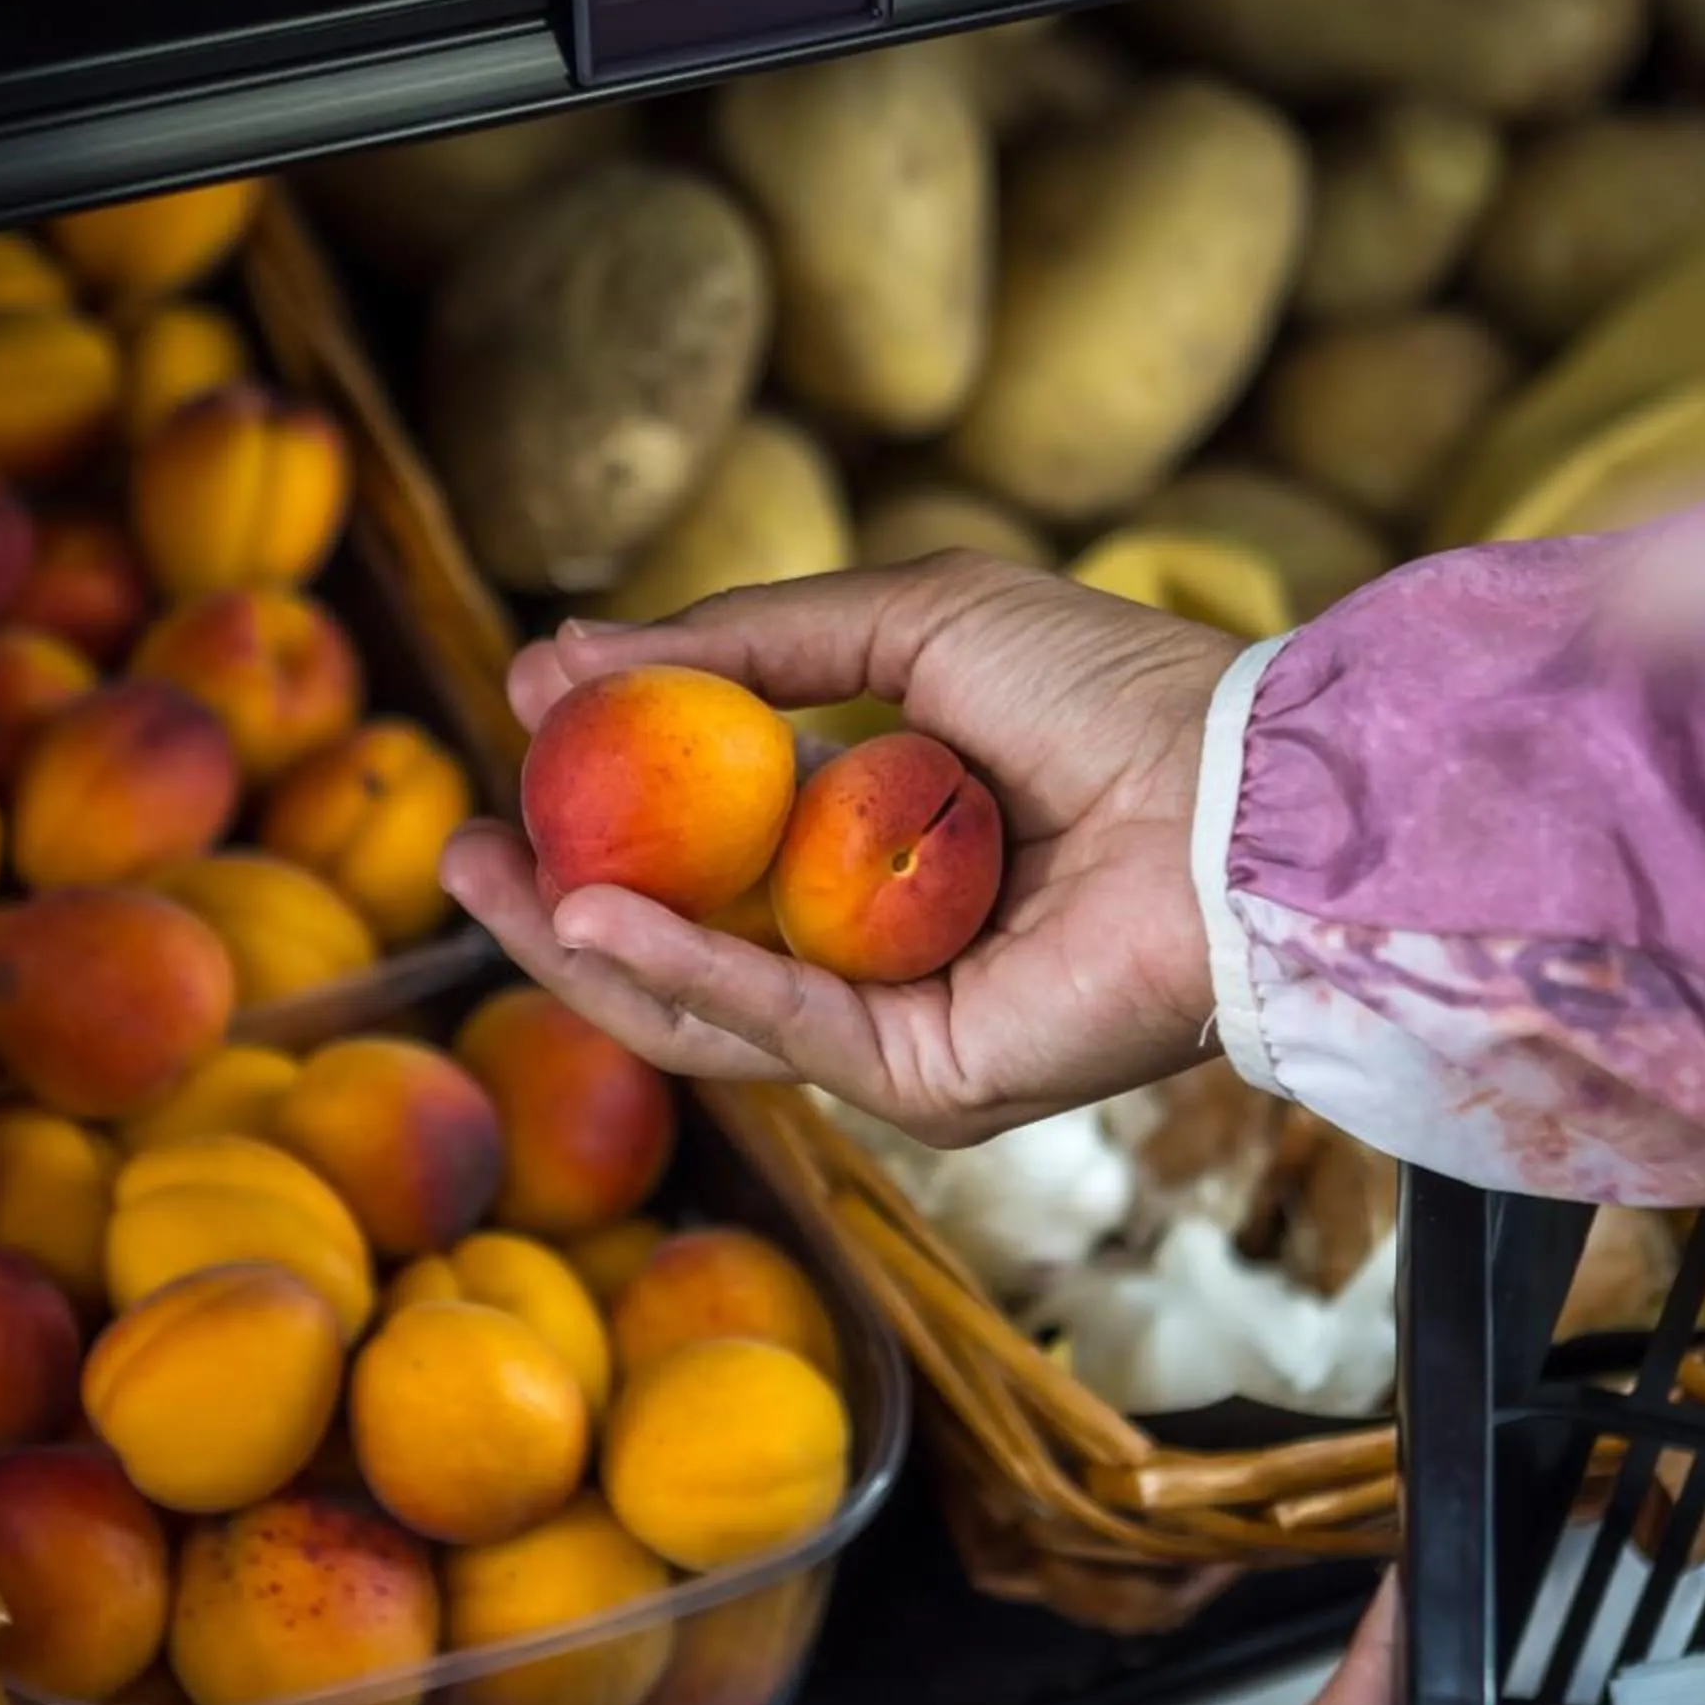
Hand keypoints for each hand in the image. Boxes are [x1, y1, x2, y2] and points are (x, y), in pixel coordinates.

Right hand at [436, 556, 1236, 1146]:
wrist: (1246, 782)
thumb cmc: (1106, 689)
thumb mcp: (902, 624)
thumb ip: (743, 644)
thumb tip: (558, 654)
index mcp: (881, 855)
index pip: (711, 858)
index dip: (603, 813)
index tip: (515, 743)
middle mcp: (884, 956)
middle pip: (683, 951)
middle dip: (557, 908)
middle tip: (459, 850)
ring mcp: (903, 1030)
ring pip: (705, 1012)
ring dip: (583, 949)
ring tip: (489, 874)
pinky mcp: (931, 1080)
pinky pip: (779, 1031)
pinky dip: (680, 971)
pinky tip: (591, 908)